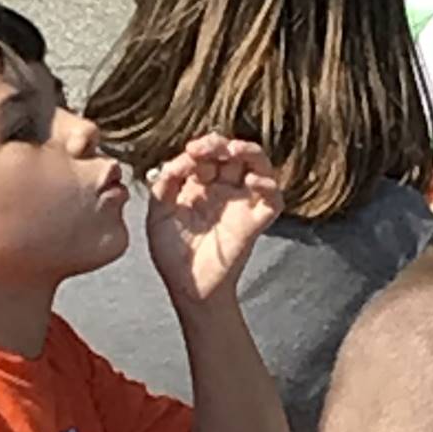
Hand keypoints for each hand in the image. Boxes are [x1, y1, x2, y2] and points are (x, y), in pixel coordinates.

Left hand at [145, 135, 282, 305]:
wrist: (187, 287)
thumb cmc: (172, 254)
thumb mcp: (159, 214)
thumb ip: (164, 186)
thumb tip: (179, 161)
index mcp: (200, 186)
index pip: (206, 155)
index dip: (199, 149)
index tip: (187, 155)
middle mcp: (223, 190)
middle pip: (232, 154)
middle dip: (220, 144)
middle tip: (205, 148)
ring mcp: (241, 204)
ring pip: (258, 166)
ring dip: (249, 152)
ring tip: (234, 150)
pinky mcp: (255, 221)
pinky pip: (273, 199)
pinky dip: (268, 186)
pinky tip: (252, 181)